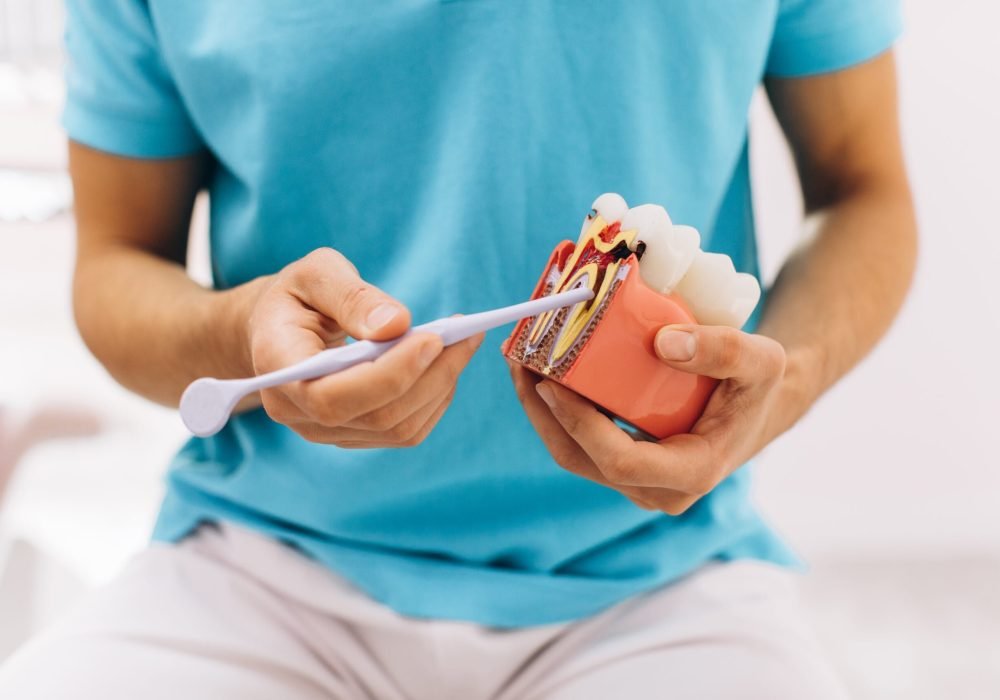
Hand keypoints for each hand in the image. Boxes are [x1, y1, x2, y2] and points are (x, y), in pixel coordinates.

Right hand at [247, 248, 482, 447]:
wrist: (280, 327)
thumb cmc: (299, 294)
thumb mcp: (317, 274)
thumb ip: (353, 297)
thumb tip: (397, 325)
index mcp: (277, 368)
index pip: (332, 397)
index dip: (388, 376)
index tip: (432, 339)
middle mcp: (296, 411)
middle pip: (376, 416)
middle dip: (430, 376)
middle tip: (466, 334)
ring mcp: (324, 430)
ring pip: (398, 428)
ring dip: (441, 385)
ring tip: (464, 341)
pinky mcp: (353, 434)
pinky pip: (405, 430)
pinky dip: (436, 397)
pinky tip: (447, 363)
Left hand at [509, 324, 786, 513]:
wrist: (758, 407)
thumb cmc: (758, 385)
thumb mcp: (761, 360)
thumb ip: (723, 350)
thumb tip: (663, 343)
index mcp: (692, 472)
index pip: (621, 461)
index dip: (580, 425)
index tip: (550, 384)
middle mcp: (659, 489)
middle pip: (582, 460)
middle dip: (542, 413)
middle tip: (520, 362)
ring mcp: (638, 483)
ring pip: (572, 455)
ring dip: (539, 412)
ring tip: (520, 362)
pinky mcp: (623, 467)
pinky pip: (579, 444)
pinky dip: (555, 411)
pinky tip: (541, 372)